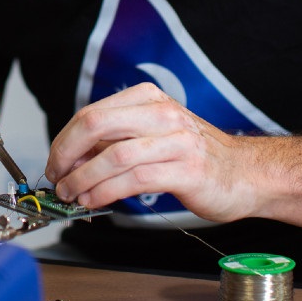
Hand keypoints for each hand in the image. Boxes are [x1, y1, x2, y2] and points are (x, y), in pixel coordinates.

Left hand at [43, 83, 258, 223]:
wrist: (246, 174)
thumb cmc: (194, 157)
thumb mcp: (152, 137)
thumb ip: (115, 144)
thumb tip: (70, 159)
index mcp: (149, 99)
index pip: (92, 113)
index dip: (64, 140)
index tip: (55, 162)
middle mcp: (162, 114)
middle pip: (96, 125)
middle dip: (66, 154)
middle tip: (56, 177)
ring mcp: (176, 140)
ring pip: (113, 155)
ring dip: (83, 179)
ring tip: (71, 194)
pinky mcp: (185, 170)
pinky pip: (134, 180)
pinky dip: (106, 192)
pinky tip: (94, 201)